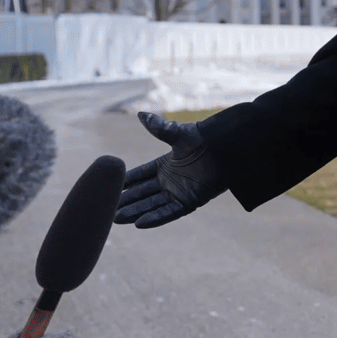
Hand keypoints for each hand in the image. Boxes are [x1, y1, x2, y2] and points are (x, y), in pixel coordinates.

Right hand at [115, 112, 227, 227]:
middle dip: (125, 201)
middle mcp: (170, 180)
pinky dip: (156, 218)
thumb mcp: (179, 135)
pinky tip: (139, 224)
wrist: (228, 151)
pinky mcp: (190, 202)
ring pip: (152, 204)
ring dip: (135, 212)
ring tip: (116, 219)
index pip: (140, 175)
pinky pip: (169, 212)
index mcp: (165, 164)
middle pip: (142, 193)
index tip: (107, 187)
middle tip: (105, 209)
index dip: (125, 182)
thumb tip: (142, 114)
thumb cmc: (206, 140)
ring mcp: (179, 192)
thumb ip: (160, 127)